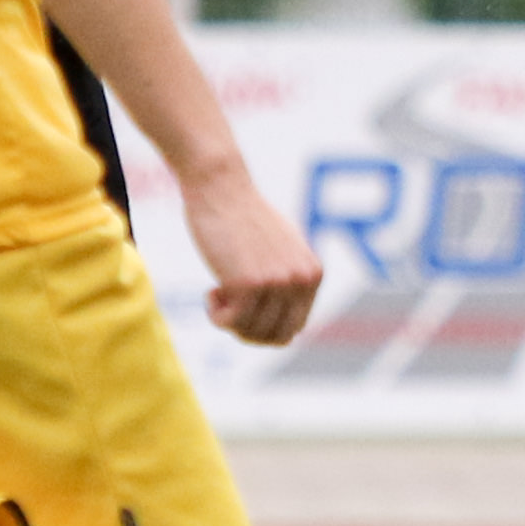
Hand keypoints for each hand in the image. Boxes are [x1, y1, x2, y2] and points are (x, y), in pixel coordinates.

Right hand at [178, 160, 322, 346]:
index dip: (264, 326)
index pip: (293, 328)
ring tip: (219, 291)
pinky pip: (229, 323)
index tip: (244, 306)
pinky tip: (211, 291)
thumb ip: (290, 282)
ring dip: (228, 321)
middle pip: (275, 337)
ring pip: (250, 332)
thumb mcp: (281, 250)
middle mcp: (302, 280)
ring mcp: (278, 282)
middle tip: (228, 307)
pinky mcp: (249, 283)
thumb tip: (290, 333)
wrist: (220, 188)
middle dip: (247, 331)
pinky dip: (215, 315)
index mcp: (313, 274)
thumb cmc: (243, 218)